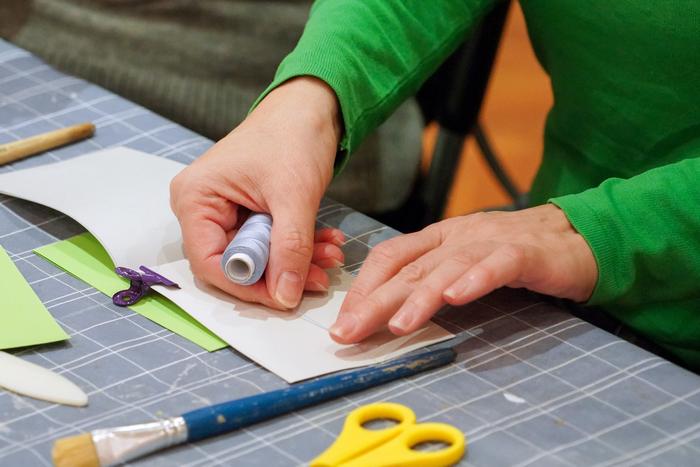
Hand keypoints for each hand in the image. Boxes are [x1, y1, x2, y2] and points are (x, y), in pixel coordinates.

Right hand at [170, 77, 343, 308]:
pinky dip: (297, 247)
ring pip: (258, 257)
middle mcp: (201, 208)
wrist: (311, 106)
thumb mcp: (293, 196)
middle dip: (280, 274)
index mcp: (195, 199)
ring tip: (331, 256)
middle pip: (235, 264)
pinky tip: (327, 242)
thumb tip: (285, 297)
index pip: (210, 262)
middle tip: (318, 278)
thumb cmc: (293, 135)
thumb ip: (289, 249)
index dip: (247, 286)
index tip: (284, 297)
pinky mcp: (247, 212)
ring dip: (296, 262)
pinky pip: (269, 242)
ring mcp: (224, 211)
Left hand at [330, 204, 597, 342]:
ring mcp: (490, 242)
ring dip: (419, 296)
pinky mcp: (525, 253)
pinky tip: (456, 297)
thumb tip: (387, 312)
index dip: (363, 287)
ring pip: (447, 267)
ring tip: (396, 325)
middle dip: (374, 300)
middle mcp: (458, 237)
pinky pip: (496, 265)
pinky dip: (475, 279)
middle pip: (410, 267)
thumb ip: (431, 281)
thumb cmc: (513, 255)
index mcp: (439, 239)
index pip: (391, 257)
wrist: (575, 236)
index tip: (343, 320)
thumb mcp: (463, 264)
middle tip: (348, 332)